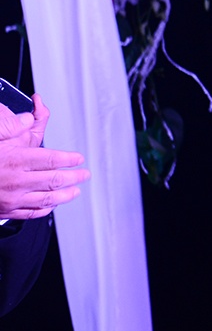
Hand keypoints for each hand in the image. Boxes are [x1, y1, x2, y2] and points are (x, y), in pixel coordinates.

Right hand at [0, 97, 90, 219]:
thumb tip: (28, 117)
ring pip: (47, 199)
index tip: (78, 158)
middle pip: (55, 180)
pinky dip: (45, 209)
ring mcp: (12, 198)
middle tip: (84, 174)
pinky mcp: (6, 210)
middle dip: (74, 177)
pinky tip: (51, 205)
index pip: (52, 159)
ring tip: (75, 191)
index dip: (69, 159)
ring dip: (65, 195)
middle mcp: (16, 181)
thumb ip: (10, 127)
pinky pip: (31, 213)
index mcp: (14, 160)